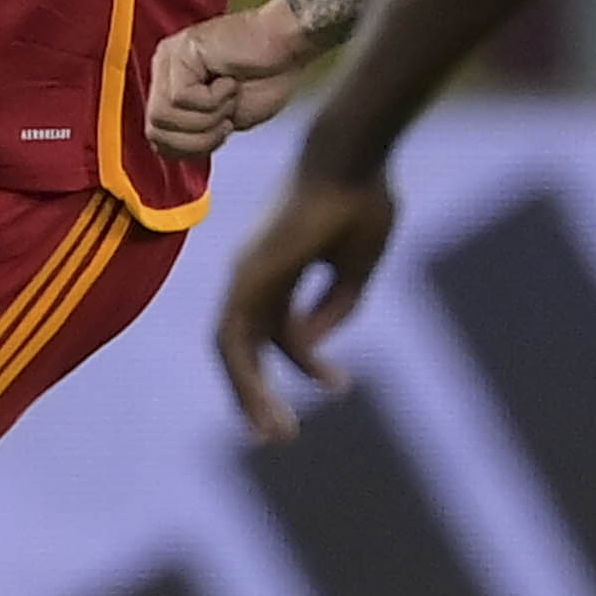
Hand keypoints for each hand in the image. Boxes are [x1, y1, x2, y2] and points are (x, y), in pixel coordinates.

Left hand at [146, 0, 324, 158]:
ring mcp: (169, 58)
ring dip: (205, 118)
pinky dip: (212, 100)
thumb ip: (191, 132)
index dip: (189, 148)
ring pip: (163, 116)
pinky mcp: (180, 52)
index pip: (156, 135)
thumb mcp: (223, 120)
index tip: (221, 132)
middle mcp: (163, 69)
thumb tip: (169, 150)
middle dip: (196, 139)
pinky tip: (230, 82)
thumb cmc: (267, 77)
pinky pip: (181, 97)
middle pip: (154, 130)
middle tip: (226, 120)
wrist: (288, 45)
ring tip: (229, 98)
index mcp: (170, 85)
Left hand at [212, 160, 397, 443]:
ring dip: (250, 395)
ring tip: (276, 435)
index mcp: (281, 270)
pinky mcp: (245, 278)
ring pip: (234, 349)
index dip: (306, 361)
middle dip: (260, 391)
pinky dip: (245, 375)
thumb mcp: (355, 269)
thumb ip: (332, 309)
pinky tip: (269, 404)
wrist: (353, 160)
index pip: (279, 329)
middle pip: (247, 345)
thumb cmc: (362, 201)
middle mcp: (255, 274)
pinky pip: (233, 338)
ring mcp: (245, 275)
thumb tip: (308, 353)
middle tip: (280, 435)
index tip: (339, 383)